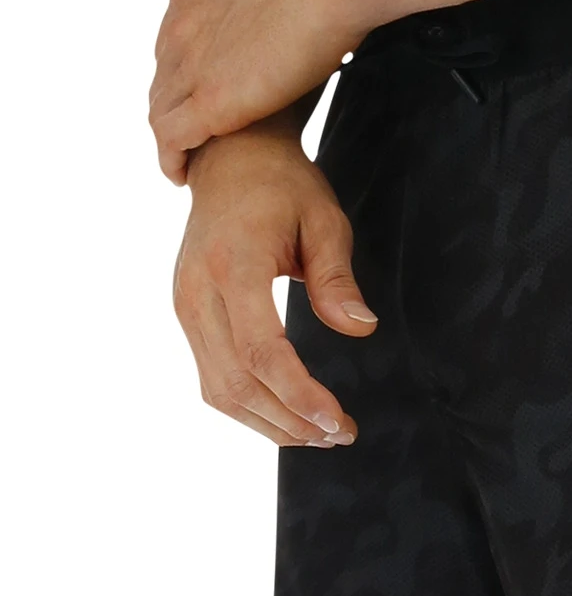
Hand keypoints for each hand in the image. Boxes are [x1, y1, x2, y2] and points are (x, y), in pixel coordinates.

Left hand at [149, 0, 367, 184]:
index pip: (172, 43)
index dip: (184, 72)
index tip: (201, 92)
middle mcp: (180, 29)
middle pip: (162, 80)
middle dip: (172, 109)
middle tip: (191, 137)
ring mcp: (191, 65)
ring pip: (160, 112)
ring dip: (169, 139)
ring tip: (184, 162)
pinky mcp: (210, 102)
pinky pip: (172, 139)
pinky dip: (172, 159)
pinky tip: (182, 175)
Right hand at [174, 123, 376, 446]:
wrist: (231, 160)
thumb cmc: (285, 188)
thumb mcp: (325, 221)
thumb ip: (337, 279)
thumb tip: (360, 329)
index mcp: (234, 266)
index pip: (262, 351)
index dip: (299, 396)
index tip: (337, 422)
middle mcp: (198, 292)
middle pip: (236, 382)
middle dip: (290, 420)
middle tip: (340, 435)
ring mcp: (185, 306)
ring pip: (217, 390)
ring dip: (269, 423)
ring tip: (319, 435)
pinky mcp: (187, 315)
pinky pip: (211, 377)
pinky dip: (248, 406)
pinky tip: (287, 415)